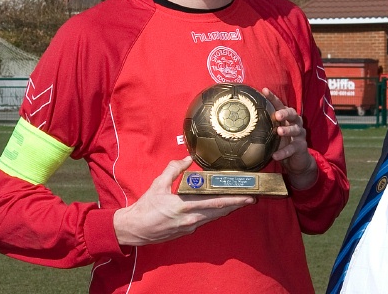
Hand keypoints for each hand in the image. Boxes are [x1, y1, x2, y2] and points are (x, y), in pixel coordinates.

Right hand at [113, 157, 254, 245]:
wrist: (134, 229)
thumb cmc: (145, 206)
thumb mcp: (158, 184)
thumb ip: (174, 169)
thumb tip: (188, 157)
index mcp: (185, 205)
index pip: (215, 201)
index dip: (232, 198)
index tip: (246, 194)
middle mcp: (191, 218)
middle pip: (219, 211)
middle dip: (237, 204)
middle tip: (252, 198)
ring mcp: (190, 226)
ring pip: (214, 217)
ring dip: (229, 209)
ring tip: (242, 202)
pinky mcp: (187, 230)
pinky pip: (206, 220)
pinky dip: (216, 214)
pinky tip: (222, 208)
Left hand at [263, 87, 317, 189]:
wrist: (296, 161)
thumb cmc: (282, 143)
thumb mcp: (273, 133)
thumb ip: (265, 126)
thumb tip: (243, 122)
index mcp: (287, 117)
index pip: (280, 105)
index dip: (273, 98)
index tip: (264, 90)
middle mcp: (295, 123)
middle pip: (293, 114)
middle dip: (285, 113)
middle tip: (277, 115)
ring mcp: (299, 134)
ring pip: (295, 130)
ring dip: (287, 130)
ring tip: (279, 131)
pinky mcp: (301, 147)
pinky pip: (292, 149)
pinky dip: (284, 152)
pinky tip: (275, 155)